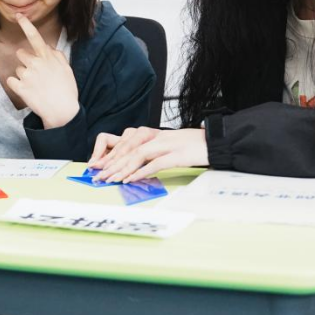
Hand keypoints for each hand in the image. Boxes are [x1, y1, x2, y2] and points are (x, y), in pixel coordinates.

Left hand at [5, 14, 78, 128]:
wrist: (62, 112)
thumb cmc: (67, 90)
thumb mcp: (67, 69)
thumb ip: (57, 56)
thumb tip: (49, 48)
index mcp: (47, 57)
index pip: (35, 36)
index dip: (26, 24)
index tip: (19, 16)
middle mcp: (35, 63)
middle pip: (21, 54)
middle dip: (25, 61)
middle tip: (35, 73)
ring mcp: (27, 75)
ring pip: (17, 69)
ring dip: (23, 76)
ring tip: (35, 86)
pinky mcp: (20, 87)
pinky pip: (11, 81)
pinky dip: (16, 86)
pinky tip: (28, 92)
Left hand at [88, 127, 208, 182]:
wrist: (215, 142)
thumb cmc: (193, 146)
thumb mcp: (169, 146)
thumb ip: (153, 152)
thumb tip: (137, 165)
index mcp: (153, 134)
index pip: (127, 144)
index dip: (111, 156)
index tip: (99, 167)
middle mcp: (157, 137)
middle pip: (128, 149)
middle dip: (111, 164)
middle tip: (99, 177)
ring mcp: (167, 145)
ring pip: (137, 156)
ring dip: (122, 169)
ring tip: (110, 180)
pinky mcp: (177, 155)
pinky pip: (155, 163)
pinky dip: (141, 172)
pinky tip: (130, 180)